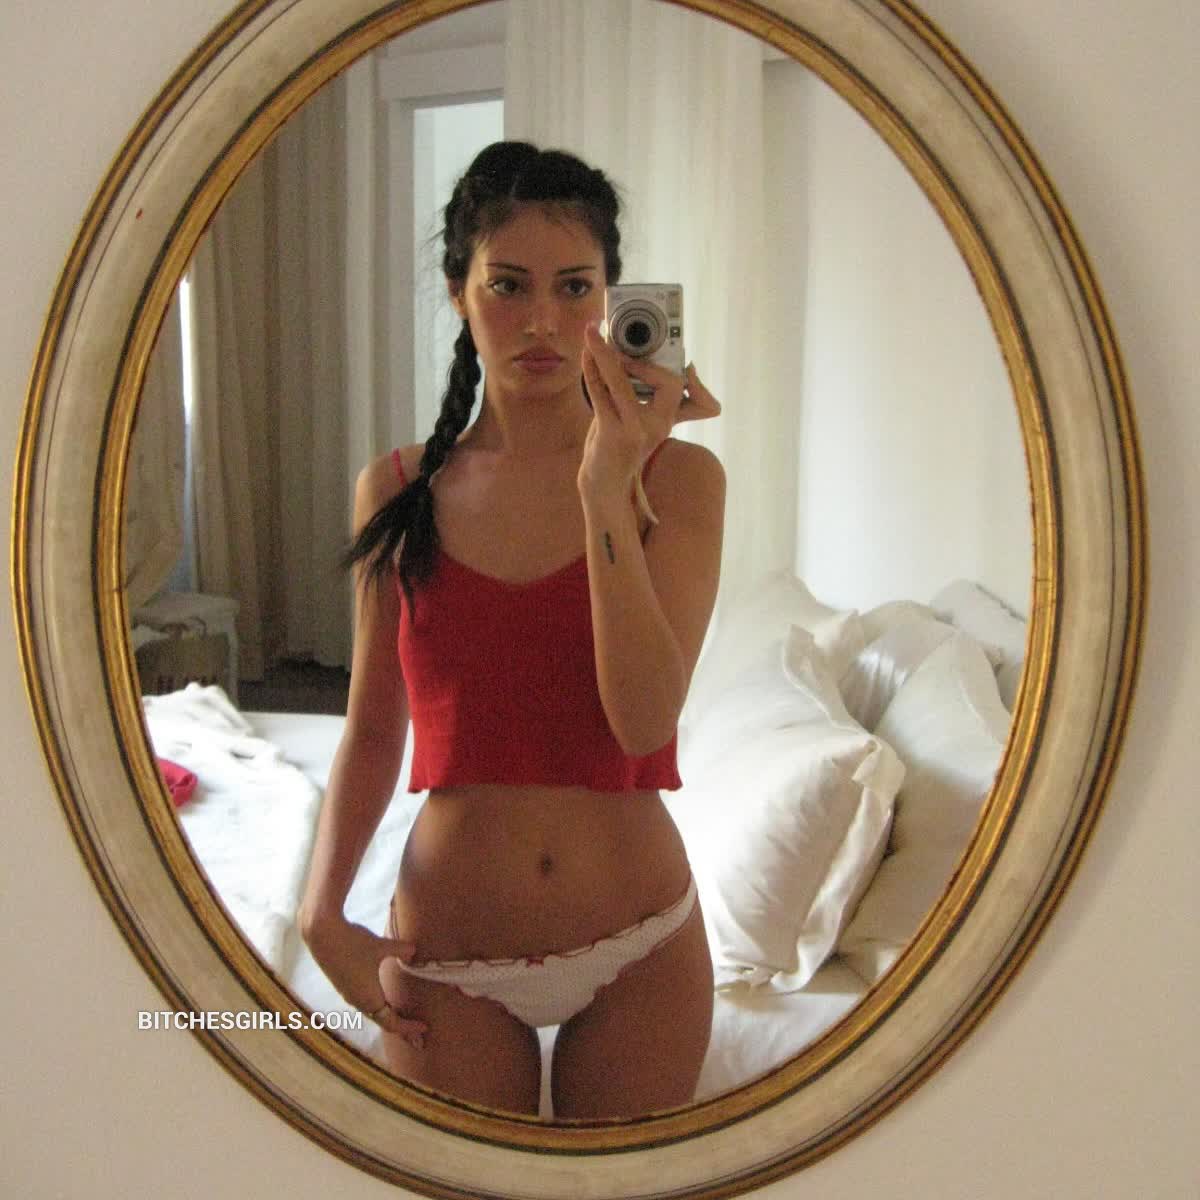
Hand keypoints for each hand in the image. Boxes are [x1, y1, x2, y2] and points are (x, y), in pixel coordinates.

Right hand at [303, 914, 427, 1046]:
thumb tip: (415, 952)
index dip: (409, 1028)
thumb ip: (401, 950)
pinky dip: (378, 1006)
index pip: (392, 1023)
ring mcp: (348, 993)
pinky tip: (382, 998)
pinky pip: (364, 1002)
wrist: (322, 934)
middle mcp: (357, 1001)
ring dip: (389, 1016)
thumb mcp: (382, 946)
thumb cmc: (353, 942)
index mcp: (369, 999)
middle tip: (418, 1037)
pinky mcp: (343, 983)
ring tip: (403, 1017)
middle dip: (402, 1028)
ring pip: (372, 1012)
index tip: (424, 1029)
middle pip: (383, 1021)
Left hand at [578, 321, 720, 507]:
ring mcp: (635, 429)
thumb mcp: (644, 422)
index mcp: (666, 419)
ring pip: (621, 382)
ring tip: (592, 332)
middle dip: (639, 358)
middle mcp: (657, 425)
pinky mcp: (612, 432)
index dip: (667, 366)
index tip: (649, 349)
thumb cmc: (620, 445)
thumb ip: (648, 395)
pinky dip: (591, 370)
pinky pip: (600, 393)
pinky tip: (586, 355)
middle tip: (616, 340)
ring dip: (604, 353)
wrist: (606, 482)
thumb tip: (639, 355)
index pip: (679, 386)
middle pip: (666, 382)